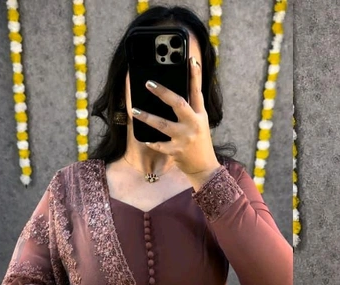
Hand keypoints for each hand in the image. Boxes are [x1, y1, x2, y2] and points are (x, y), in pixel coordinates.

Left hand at [131, 55, 220, 188]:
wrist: (205, 168)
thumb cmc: (200, 143)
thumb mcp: (200, 124)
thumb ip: (189, 109)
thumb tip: (170, 94)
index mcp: (200, 115)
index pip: (198, 92)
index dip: (195, 75)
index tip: (191, 59)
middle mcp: (194, 124)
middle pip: (178, 104)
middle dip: (163, 93)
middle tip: (149, 83)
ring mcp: (185, 138)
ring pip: (163, 125)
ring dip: (147, 117)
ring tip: (134, 110)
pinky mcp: (177, 151)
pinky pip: (160, 145)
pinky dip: (152, 142)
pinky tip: (144, 138)